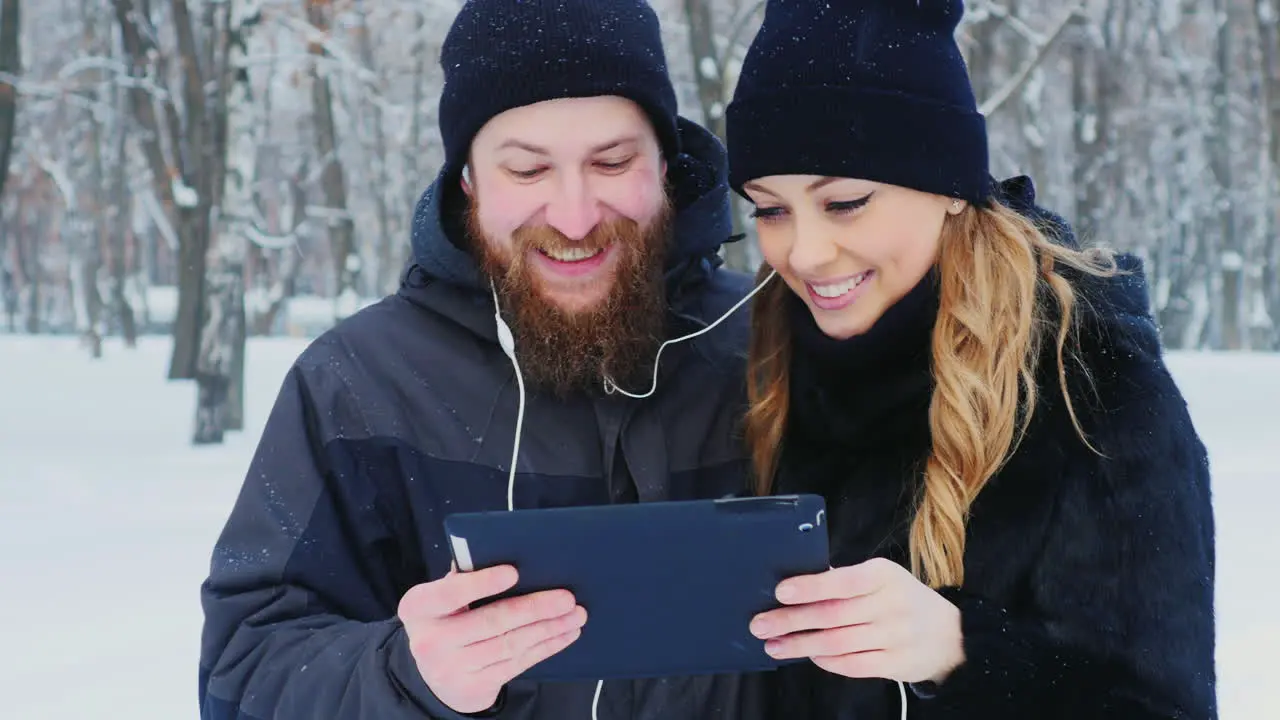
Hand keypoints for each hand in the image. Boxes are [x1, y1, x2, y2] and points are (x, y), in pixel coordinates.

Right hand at [398, 564, 586, 712]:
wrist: (434, 675)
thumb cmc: (445, 619)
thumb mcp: (441, 598)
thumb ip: (463, 575)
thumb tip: (500, 550)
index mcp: (418, 607)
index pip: (450, 592)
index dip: (482, 582)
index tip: (514, 572)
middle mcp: (430, 641)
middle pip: (491, 621)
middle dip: (534, 608)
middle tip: (566, 598)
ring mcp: (452, 668)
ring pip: (510, 644)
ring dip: (549, 629)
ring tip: (575, 615)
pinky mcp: (474, 687)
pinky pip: (517, 664)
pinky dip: (546, 647)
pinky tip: (564, 634)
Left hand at [749, 557, 963, 684]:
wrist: (950, 635)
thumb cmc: (901, 599)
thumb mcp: (882, 578)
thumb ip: (845, 580)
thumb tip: (797, 585)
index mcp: (884, 575)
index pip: (842, 580)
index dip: (810, 587)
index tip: (780, 592)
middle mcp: (891, 604)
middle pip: (833, 614)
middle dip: (791, 620)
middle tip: (760, 624)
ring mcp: (895, 636)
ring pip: (837, 642)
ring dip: (800, 645)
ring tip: (774, 645)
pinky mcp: (896, 663)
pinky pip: (853, 664)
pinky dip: (826, 661)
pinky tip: (809, 656)